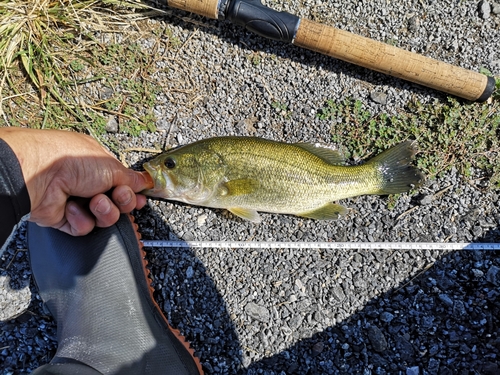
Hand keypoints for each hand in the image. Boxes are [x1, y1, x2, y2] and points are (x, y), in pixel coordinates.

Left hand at [0, 128, 152, 235]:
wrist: (38, 176)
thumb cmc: (71, 161)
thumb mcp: (112, 166)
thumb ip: (132, 178)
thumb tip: (146, 181)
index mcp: (98, 166)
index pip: (123, 184)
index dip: (132, 193)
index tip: (139, 198)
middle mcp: (87, 182)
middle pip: (116, 203)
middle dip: (120, 202)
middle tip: (117, 195)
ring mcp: (75, 200)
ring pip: (103, 217)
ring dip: (103, 211)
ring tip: (93, 201)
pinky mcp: (64, 218)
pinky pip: (84, 227)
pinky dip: (81, 219)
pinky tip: (72, 208)